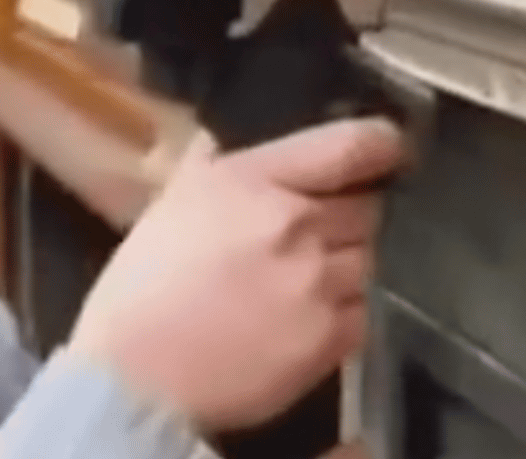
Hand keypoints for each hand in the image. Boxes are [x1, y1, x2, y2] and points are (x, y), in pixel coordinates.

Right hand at [66, 117, 406, 431]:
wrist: (134, 383)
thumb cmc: (143, 287)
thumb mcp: (173, 203)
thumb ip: (209, 165)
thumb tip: (217, 142)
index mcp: (257, 180)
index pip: (351, 147)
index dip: (381, 145)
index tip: (390, 149)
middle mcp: (298, 224)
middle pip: (368, 207)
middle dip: (351, 215)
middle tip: (320, 233)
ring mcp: (320, 282)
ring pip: (368, 259)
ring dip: (347, 265)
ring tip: (307, 281)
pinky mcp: (331, 337)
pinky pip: (362, 310)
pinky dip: (343, 311)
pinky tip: (307, 317)